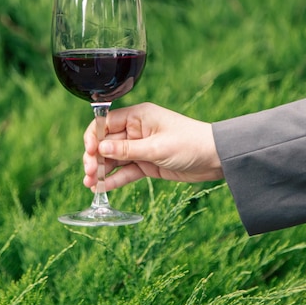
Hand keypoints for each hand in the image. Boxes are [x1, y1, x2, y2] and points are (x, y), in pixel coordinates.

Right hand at [83, 102, 223, 191]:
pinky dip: (114, 179)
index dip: (93, 137)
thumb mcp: (156, 147)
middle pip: (106, 143)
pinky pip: (126, 171)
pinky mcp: (147, 164)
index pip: (105, 123)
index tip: (89, 153)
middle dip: (94, 158)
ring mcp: (140, 148)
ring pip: (114, 159)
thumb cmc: (190, 143)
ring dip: (101, 171)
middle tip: (89, 173)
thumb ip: (127, 149)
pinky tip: (102, 188)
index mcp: (138, 117)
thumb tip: (100, 148)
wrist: (216, 158)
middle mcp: (136, 130)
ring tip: (90, 185)